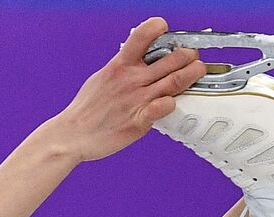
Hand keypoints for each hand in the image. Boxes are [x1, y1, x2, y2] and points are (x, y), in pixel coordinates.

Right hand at [50, 17, 206, 162]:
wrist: (74, 134)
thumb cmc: (87, 109)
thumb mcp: (102, 78)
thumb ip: (122, 68)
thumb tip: (135, 61)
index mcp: (120, 65)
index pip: (141, 37)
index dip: (156, 28)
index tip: (165, 26)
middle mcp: (131, 79)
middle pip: (168, 60)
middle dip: (187, 54)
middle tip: (194, 55)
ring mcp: (137, 100)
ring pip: (173, 82)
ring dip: (191, 74)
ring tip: (199, 69)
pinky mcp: (140, 121)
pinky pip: (164, 107)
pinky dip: (173, 102)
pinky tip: (176, 101)